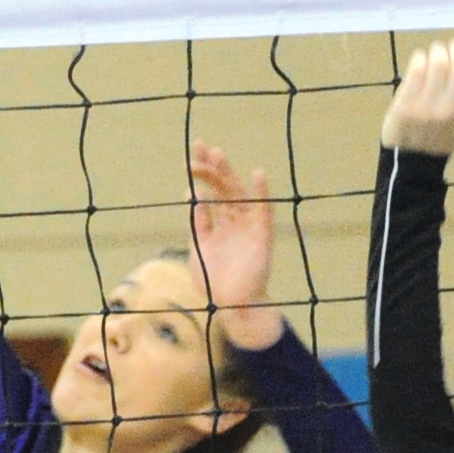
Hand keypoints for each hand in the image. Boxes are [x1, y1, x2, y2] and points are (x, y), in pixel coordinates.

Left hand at [190, 143, 282, 351]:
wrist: (232, 306)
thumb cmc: (215, 281)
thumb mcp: (199, 248)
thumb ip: (197, 223)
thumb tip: (191, 194)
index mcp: (219, 224)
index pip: (209, 193)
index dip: (202, 176)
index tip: (190, 160)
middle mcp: (234, 221)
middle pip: (223, 188)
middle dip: (212, 167)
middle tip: (200, 146)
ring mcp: (248, 227)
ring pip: (238, 194)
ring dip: (228, 174)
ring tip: (217, 153)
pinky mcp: (262, 236)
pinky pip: (263, 211)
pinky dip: (262, 193)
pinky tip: (257, 174)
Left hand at [381, 39, 453, 157]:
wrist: (415, 157)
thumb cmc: (450, 136)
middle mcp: (451, 110)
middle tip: (452, 46)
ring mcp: (427, 107)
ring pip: (437, 62)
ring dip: (438, 49)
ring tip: (438, 51)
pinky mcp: (406, 104)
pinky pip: (416, 69)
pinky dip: (421, 57)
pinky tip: (422, 60)